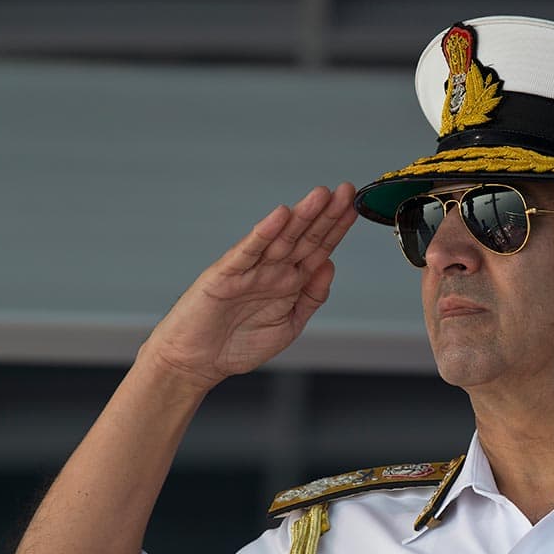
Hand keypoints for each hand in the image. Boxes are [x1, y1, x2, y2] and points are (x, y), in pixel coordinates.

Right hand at [140, 182, 358, 391]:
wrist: (198, 362)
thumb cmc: (239, 344)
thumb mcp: (290, 325)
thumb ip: (312, 297)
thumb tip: (331, 265)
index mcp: (291, 280)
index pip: (319, 247)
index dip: (337, 228)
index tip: (355, 207)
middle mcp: (273, 269)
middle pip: (304, 236)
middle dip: (326, 214)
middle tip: (346, 191)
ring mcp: (250, 270)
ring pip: (281, 238)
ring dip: (301, 216)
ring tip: (321, 196)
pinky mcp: (226, 275)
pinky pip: (248, 252)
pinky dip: (263, 233)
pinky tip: (279, 216)